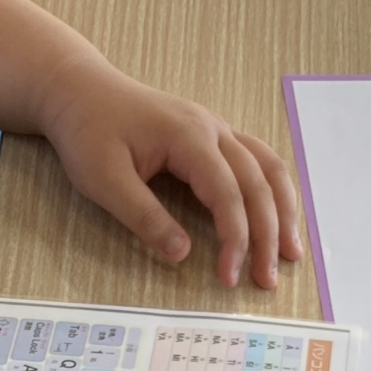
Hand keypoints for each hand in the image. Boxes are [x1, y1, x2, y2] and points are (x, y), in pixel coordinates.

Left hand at [36, 55, 303, 289]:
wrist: (80, 90)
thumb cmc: (87, 131)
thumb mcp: (103, 180)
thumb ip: (144, 217)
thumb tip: (182, 255)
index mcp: (189, 137)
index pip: (228, 193)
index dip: (234, 238)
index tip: (229, 277)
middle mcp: (213, 128)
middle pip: (258, 183)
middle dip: (268, 234)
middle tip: (267, 280)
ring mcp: (217, 128)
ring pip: (268, 167)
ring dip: (283, 211)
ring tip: (291, 253)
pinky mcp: (213, 135)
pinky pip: (258, 160)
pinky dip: (273, 190)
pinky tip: (278, 215)